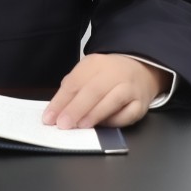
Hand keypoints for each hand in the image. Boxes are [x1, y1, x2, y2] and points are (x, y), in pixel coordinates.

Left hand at [41, 53, 171, 128]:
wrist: (140, 70)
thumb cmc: (108, 75)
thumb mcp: (88, 73)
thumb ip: (73, 88)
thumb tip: (57, 110)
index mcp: (95, 63)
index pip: (75, 82)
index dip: (60, 101)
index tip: (49, 117)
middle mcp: (114, 73)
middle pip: (93, 91)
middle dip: (75, 109)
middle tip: (62, 124)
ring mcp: (130, 88)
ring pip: (112, 101)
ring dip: (94, 115)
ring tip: (80, 126)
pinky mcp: (141, 104)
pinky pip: (127, 115)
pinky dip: (114, 122)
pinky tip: (102, 127)